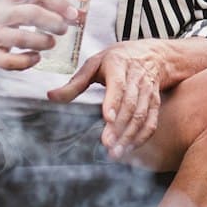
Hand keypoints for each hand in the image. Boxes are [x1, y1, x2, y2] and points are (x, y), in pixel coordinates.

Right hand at [0, 0, 74, 69]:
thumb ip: (31, 1)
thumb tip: (70, 9)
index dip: (59, 1)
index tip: (72, 12)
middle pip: (32, 14)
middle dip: (54, 22)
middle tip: (63, 30)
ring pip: (23, 38)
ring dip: (43, 42)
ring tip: (50, 43)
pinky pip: (10, 61)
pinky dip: (27, 62)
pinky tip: (35, 58)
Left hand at [48, 40, 164, 156]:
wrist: (152, 54)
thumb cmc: (117, 59)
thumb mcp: (94, 64)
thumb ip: (74, 83)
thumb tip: (51, 96)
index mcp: (118, 65)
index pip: (118, 85)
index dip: (114, 102)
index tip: (107, 118)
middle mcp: (136, 78)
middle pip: (130, 104)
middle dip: (119, 126)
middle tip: (107, 144)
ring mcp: (148, 91)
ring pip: (142, 115)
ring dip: (130, 135)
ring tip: (116, 151)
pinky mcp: (155, 102)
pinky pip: (151, 122)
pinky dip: (142, 137)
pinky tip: (129, 149)